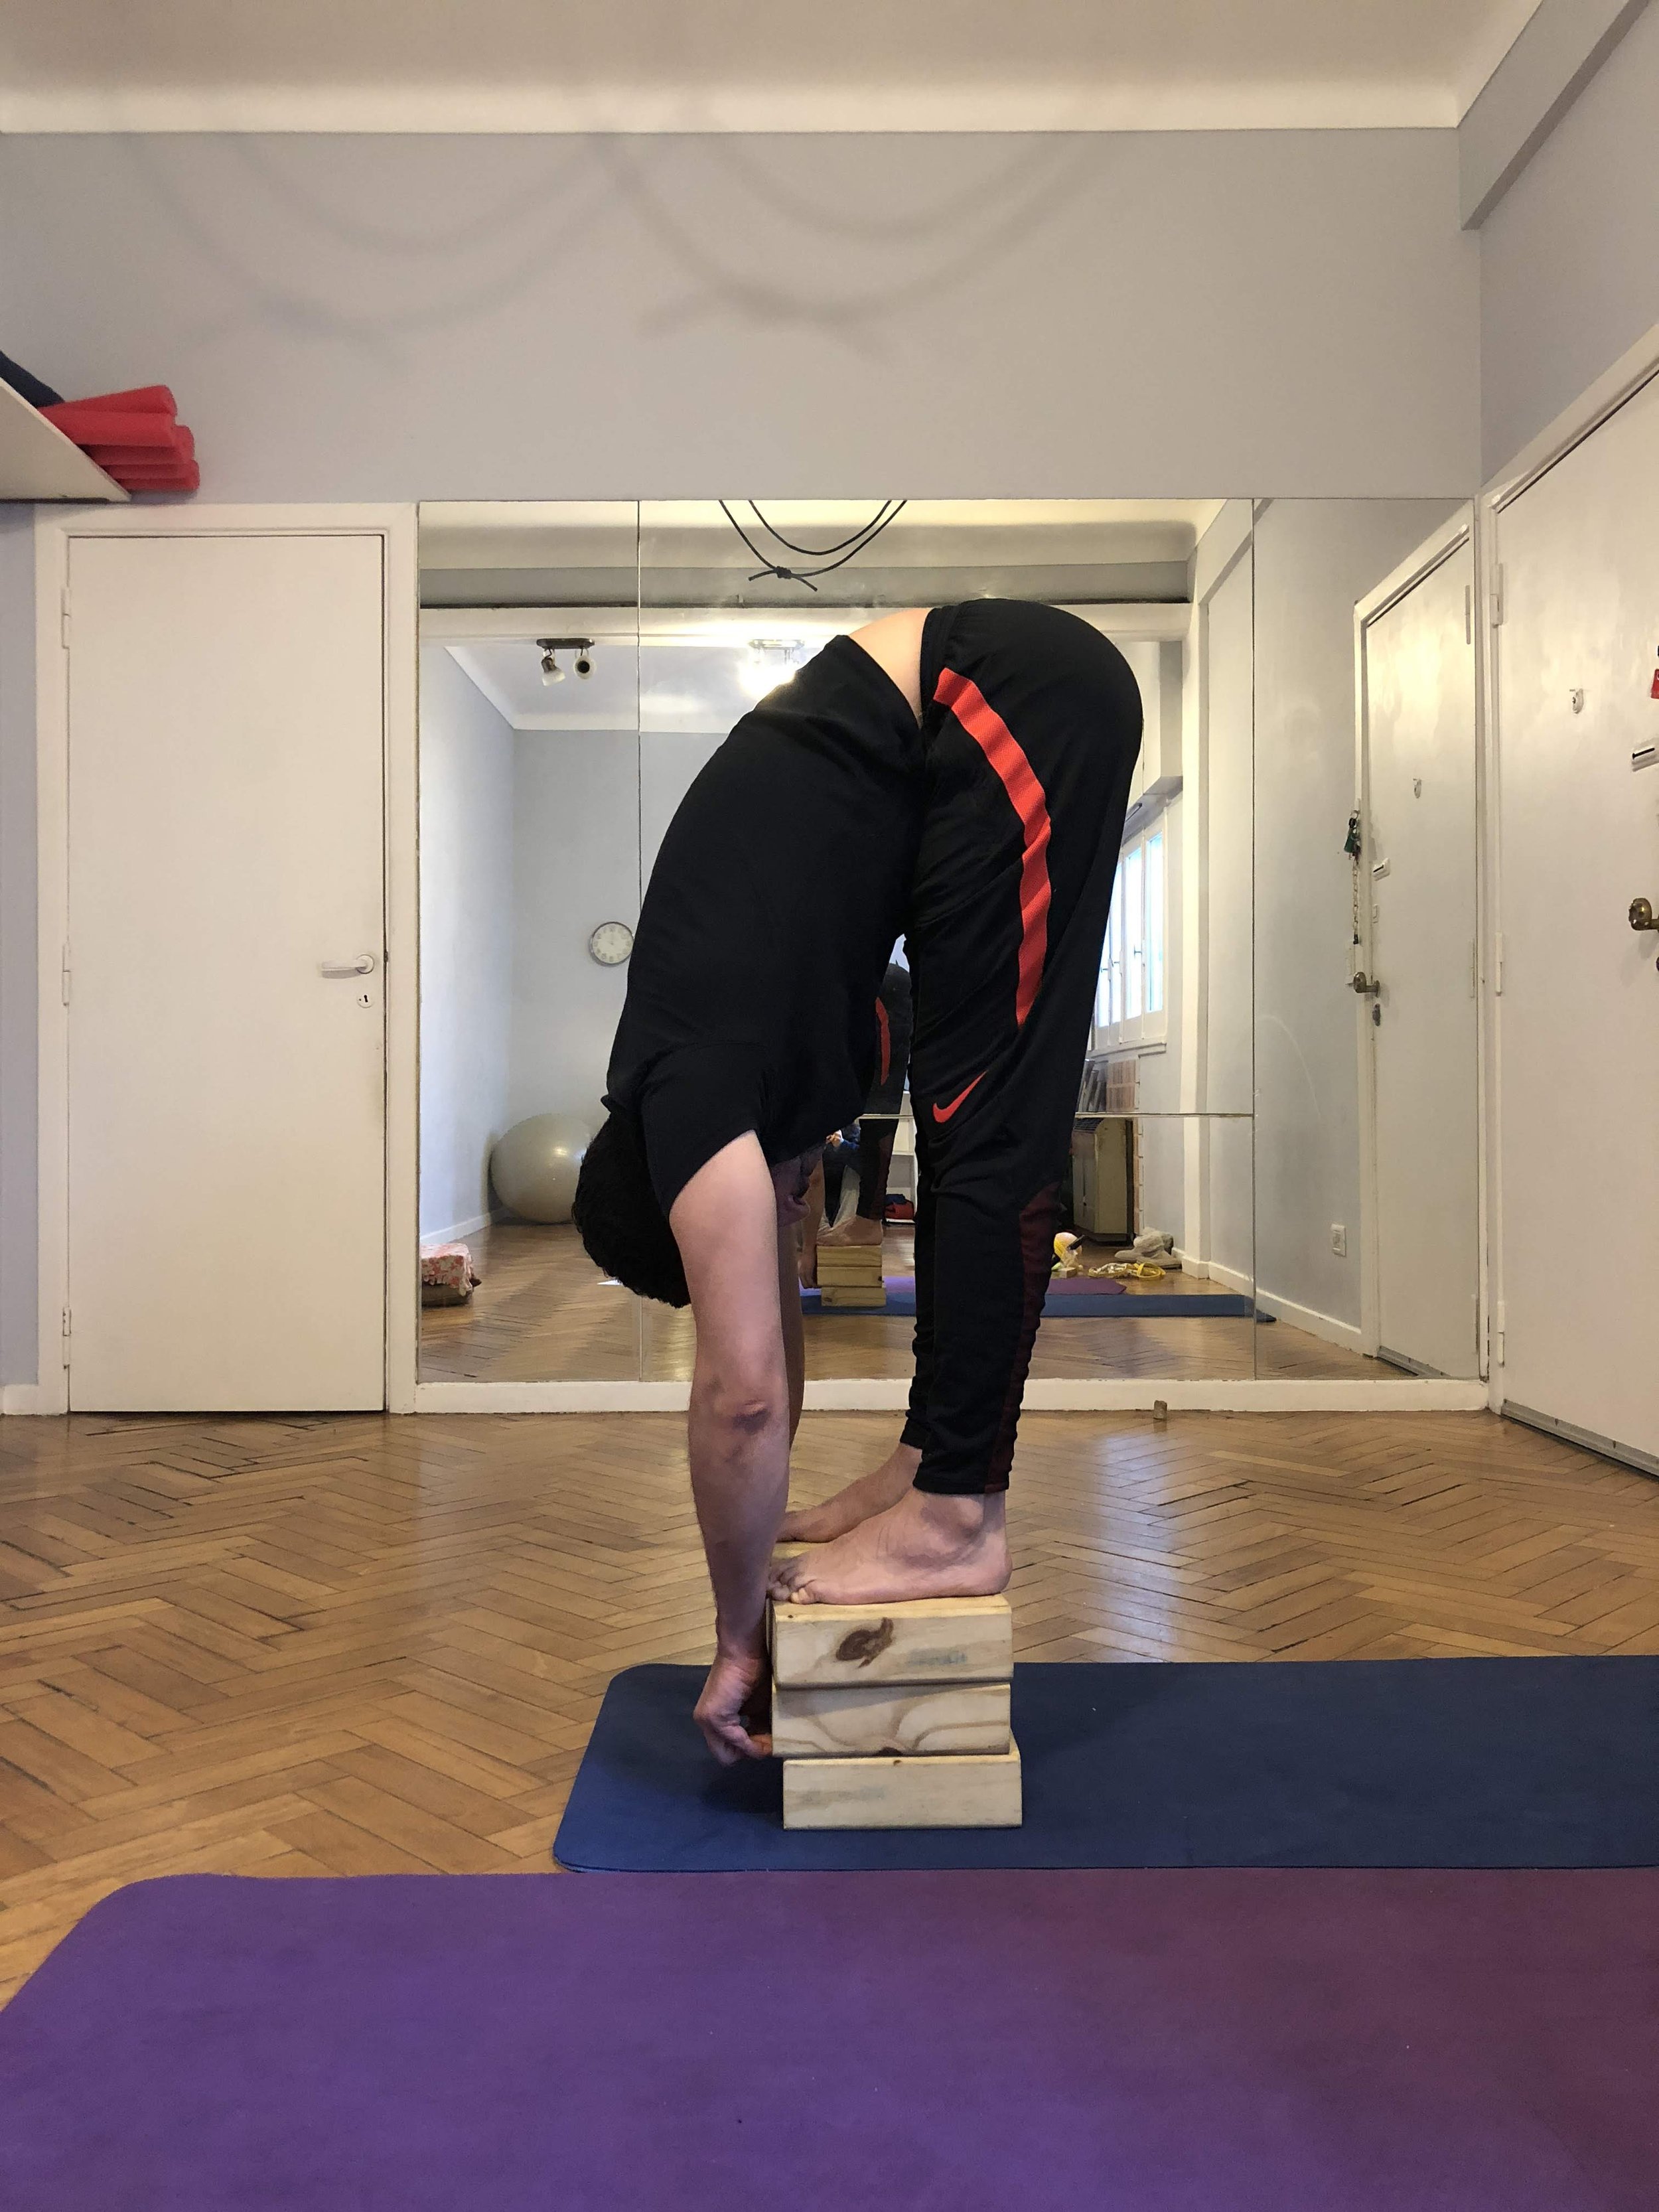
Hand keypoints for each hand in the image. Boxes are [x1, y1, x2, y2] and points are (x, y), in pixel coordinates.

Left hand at [694, 1642, 771, 1764]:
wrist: (746, 1650)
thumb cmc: (755, 1671)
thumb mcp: (759, 1707)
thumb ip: (758, 1726)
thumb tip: (770, 1746)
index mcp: (715, 1719)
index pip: (728, 1749)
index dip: (749, 1748)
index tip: (769, 1740)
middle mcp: (706, 1723)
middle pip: (726, 1757)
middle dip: (750, 1752)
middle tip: (768, 1741)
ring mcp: (707, 1722)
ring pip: (728, 1755)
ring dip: (752, 1749)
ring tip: (769, 1739)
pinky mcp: (715, 1719)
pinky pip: (736, 1743)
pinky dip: (753, 1744)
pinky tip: (767, 1737)